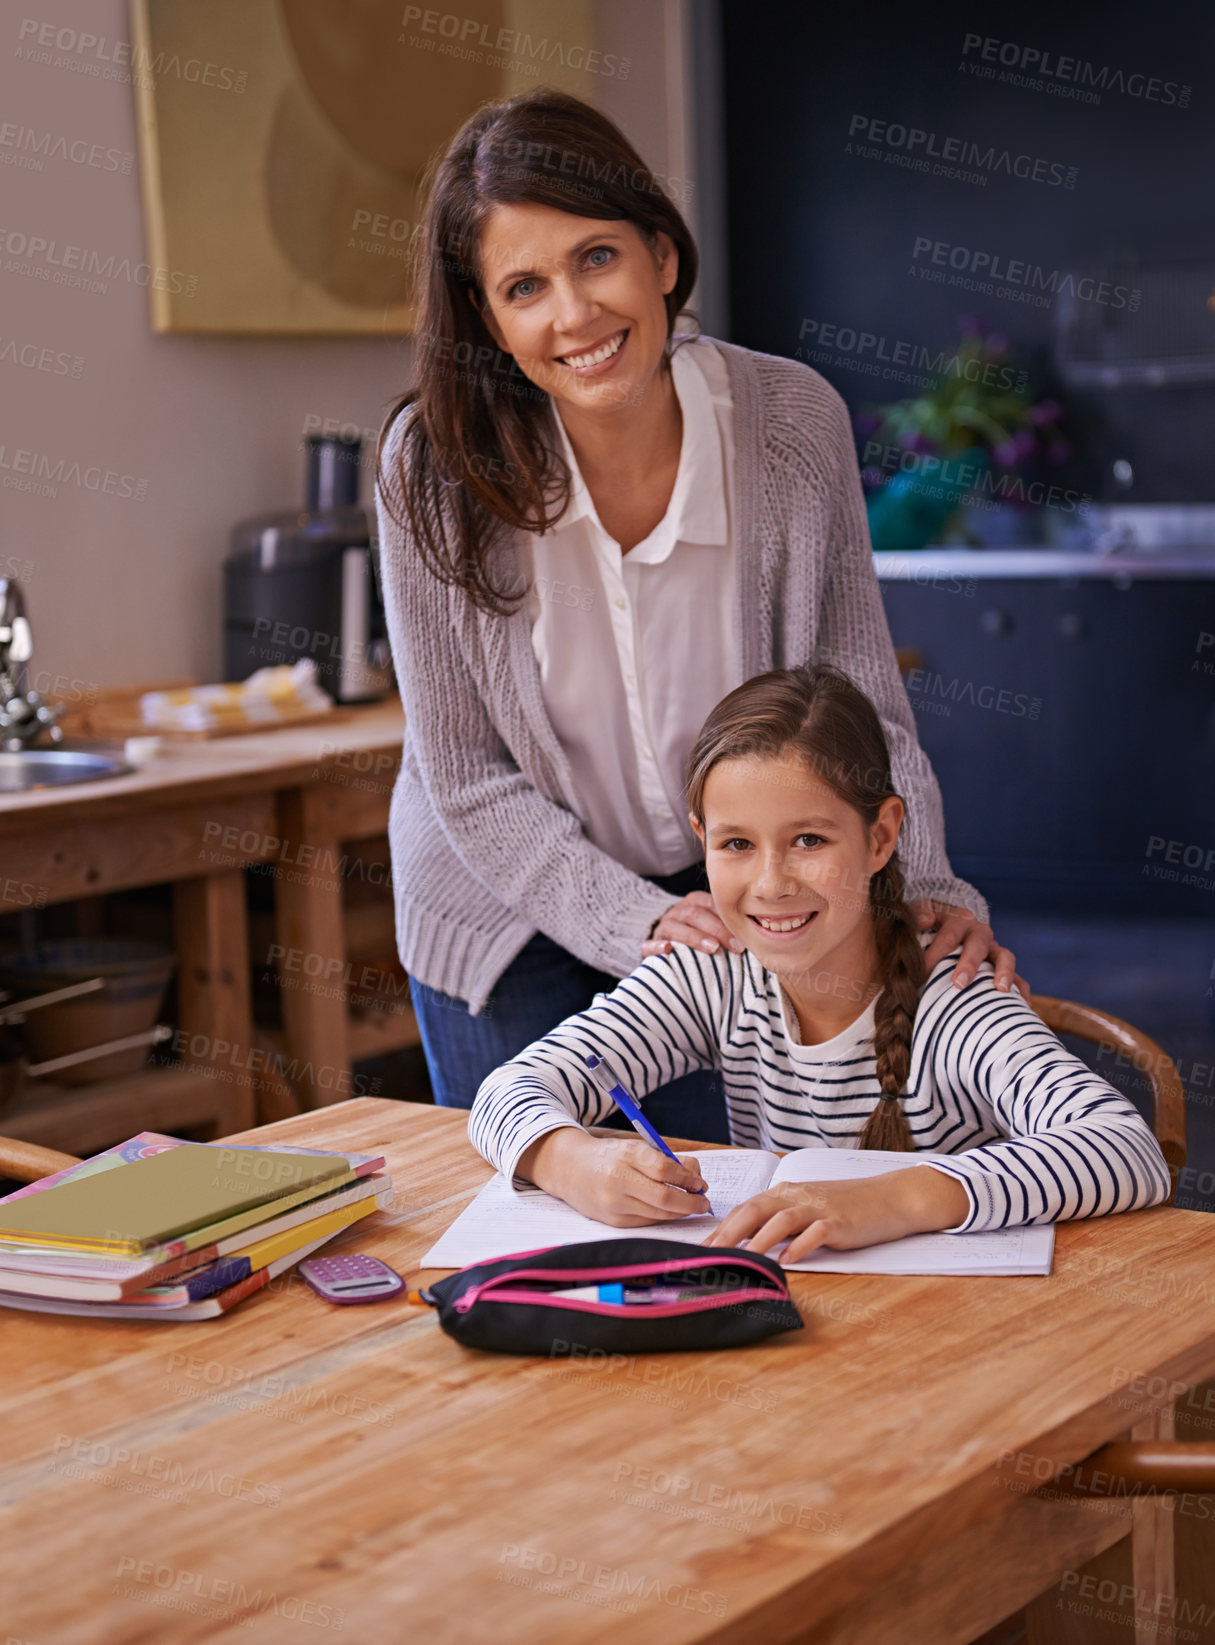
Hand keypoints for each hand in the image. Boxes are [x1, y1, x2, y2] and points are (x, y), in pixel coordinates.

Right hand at [516, 1129, 709, 1226]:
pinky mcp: (613, 1221)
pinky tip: (670, 1211)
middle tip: (704, 1202)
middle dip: (690, 1202)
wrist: (569, 1169)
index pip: (664, 1168)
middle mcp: (618, 1180)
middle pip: (664, 1197)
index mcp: (626, 1154)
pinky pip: (647, 1222)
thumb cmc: (608, 1156)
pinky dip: (663, 1217)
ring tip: (691, 1205)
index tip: (700, 1182)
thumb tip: (696, 1175)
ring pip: (658, 1213)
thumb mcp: (636, 1147)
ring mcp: (614, 1204)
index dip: (688, 1178)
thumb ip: (667, 1159)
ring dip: (680, 1212)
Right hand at [641, 890, 744, 960]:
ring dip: (694, 937)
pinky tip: (667, 950)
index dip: (727, 920)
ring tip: (712, 948)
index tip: (743, 938)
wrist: (664, 941)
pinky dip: (657, 946)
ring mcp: (662, 927)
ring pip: (674, 927)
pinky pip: (648, 944)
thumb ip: (725, 927)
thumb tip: (753, 938)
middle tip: (734, 946)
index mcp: (693, 904)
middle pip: (695, 915)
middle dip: (717, 930)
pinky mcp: (648, 945)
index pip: (710, 905)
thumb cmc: (696, 935)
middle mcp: (677, 912)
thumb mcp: (710, 926)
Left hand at [703, 1167, 969, 1262]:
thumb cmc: (848, 1206)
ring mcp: (819, 1207)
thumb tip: (749, 1242)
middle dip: (729, 1233)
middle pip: (755, 1210)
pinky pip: (816, 1232)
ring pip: (781, 1219)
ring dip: (758, 1240)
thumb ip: (781, 1221)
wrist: (890, 1197)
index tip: (701, 1247)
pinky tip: (787, 1261)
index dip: (722, 1227)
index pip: (746, 1208)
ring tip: (740, 1260)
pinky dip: (799, 1245)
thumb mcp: (809, 1208)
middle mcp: (798, 1196)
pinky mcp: (840, 1221)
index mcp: (787, 1192)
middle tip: (708, 1254)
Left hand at [912, 899, 1028, 998]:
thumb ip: (918, 913)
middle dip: (969, 964)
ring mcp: (994, 950)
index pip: (948, 936)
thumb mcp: (919, 913)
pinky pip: (1018, 978)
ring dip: (1004, 972)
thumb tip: (925, 920)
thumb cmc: (927, 926)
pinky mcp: (1004, 967)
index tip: (921, 974)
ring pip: (1005, 957)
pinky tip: (1022, 1006)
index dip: (935, 955)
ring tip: (1000, 989)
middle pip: (978, 946)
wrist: (943, 928)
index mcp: (958, 920)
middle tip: (959, 983)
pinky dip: (1021, 991)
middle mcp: (979, 933)